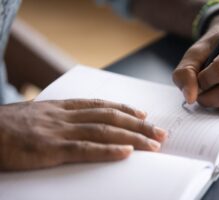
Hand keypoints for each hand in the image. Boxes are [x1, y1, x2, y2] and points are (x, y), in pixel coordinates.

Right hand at [0, 99, 167, 170]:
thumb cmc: (8, 126)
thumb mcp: (37, 115)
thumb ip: (59, 118)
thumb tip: (78, 123)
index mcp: (62, 107)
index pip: (101, 105)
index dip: (125, 109)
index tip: (143, 113)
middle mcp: (66, 116)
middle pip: (110, 117)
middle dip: (139, 124)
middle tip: (160, 131)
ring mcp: (59, 132)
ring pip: (104, 131)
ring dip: (132, 137)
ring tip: (154, 143)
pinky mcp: (51, 149)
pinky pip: (85, 149)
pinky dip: (109, 151)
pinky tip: (127, 153)